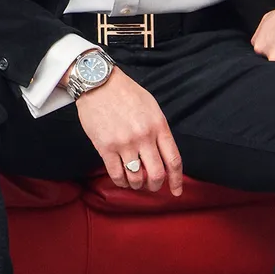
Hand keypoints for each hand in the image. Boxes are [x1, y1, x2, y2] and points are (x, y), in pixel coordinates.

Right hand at [75, 68, 183, 194]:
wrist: (98, 82)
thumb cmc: (125, 92)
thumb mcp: (152, 107)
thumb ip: (159, 130)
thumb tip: (163, 153)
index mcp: (158, 126)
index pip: (173, 160)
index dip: (176, 180)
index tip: (176, 191)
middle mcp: (144, 137)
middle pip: (156, 174)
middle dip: (155, 185)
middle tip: (151, 186)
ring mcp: (124, 143)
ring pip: (136, 178)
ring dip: (137, 184)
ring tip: (134, 182)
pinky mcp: (105, 147)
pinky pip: (116, 174)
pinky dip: (121, 182)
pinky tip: (121, 179)